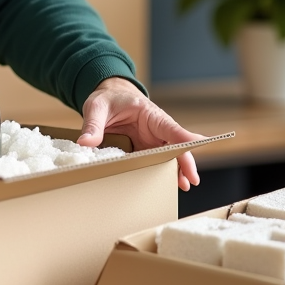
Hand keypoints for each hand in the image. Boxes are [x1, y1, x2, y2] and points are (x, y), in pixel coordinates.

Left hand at [76, 77, 205, 190]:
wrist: (107, 98)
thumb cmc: (107, 98)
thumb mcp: (97, 107)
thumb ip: (93, 124)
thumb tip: (85, 143)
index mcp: (149, 114)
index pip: (170, 126)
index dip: (184, 136)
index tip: (199, 143)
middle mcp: (155, 129)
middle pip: (175, 146)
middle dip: (185, 161)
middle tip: (191, 179)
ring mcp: (151, 142)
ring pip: (168, 157)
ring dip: (176, 171)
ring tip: (183, 186)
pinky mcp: (144, 151)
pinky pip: (155, 162)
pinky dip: (161, 174)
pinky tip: (165, 186)